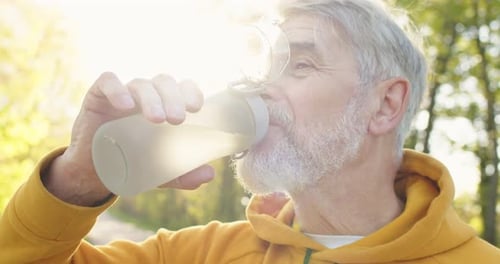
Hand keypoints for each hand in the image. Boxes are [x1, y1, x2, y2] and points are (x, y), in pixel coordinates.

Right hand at [43, 72, 214, 205]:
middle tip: (177, 120)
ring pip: (140, 84)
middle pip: (164, 83)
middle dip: (174, 98)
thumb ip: (183, 173)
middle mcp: (146, 96)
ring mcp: (123, 94)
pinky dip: (117, 89)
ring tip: (157, 119)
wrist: (94, 172)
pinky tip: (124, 105)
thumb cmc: (132, 163)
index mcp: (165, 106)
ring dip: (151, 98)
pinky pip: (107, 83)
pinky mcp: (98, 96)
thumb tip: (209, 175)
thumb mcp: (160, 173)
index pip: (183, 88)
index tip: (197, 108)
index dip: (191, 92)